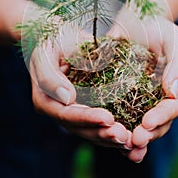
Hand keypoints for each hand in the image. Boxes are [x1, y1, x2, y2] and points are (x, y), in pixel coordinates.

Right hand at [29, 24, 131, 148]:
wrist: (63, 36)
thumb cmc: (52, 41)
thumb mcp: (46, 53)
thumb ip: (50, 77)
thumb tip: (68, 99)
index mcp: (45, 100)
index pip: (66, 115)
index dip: (87, 118)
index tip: (108, 118)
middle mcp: (60, 110)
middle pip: (81, 129)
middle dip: (103, 133)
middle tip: (124, 136)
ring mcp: (74, 111)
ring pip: (92, 131)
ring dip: (111, 137)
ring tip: (132, 140)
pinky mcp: (88, 107)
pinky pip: (101, 123)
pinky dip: (115, 129)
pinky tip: (132, 135)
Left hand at [108, 9, 177, 161]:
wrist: (135, 20)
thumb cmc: (158, 27)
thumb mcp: (174, 40)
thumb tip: (173, 92)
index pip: (172, 107)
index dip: (161, 117)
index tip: (146, 124)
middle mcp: (160, 98)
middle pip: (157, 123)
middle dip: (146, 135)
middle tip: (133, 141)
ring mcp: (141, 99)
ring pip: (139, 125)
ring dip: (132, 140)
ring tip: (123, 149)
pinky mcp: (122, 96)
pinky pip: (120, 115)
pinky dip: (115, 127)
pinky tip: (106, 137)